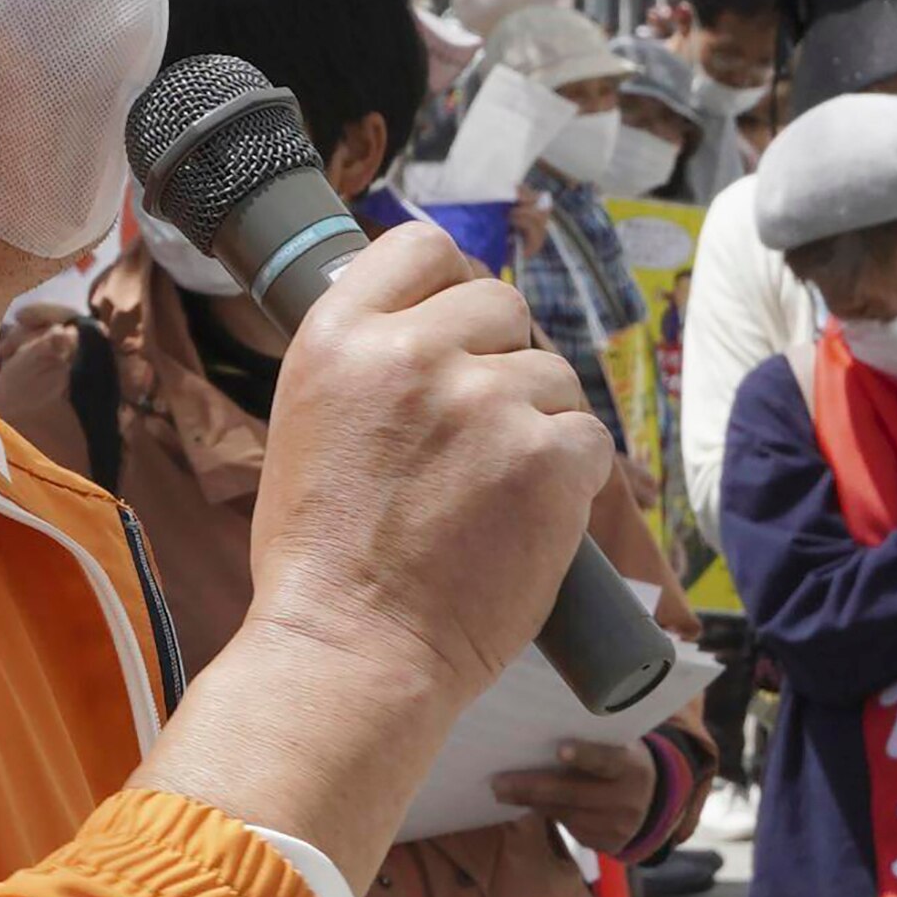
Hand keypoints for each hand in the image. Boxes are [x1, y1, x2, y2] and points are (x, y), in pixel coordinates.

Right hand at [153, 223, 614, 882]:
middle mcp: (413, 353)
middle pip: (501, 304)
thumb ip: (367, 361)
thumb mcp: (306, 422)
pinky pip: (589, 436)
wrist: (351, 650)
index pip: (422, 246)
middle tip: (476, 432)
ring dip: (537, 423)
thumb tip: (434, 325)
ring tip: (490, 491)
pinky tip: (527, 516)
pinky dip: (570, 475)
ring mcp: (486, 402)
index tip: (455, 325)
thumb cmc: (320, 557)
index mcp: (339, 337)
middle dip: (499, 359)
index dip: (449, 282)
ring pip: (552, 374)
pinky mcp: (548, 457)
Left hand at [494, 734, 660, 850]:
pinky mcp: (608, 844)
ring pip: (565, 814)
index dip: (584, 755)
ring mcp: (619, 826)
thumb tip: (540, 735)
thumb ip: (593, 746)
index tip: (559, 750)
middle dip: (531, 787)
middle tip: (498, 782)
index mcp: (632, 767)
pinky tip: (529, 805)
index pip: (607, 760)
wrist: (654, 804)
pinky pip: (570, 829)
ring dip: (531, 802)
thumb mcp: (619, 750)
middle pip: (572, 793)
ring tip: (503, 792)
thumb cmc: (622, 765)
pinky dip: (548, 815)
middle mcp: (628, 799)